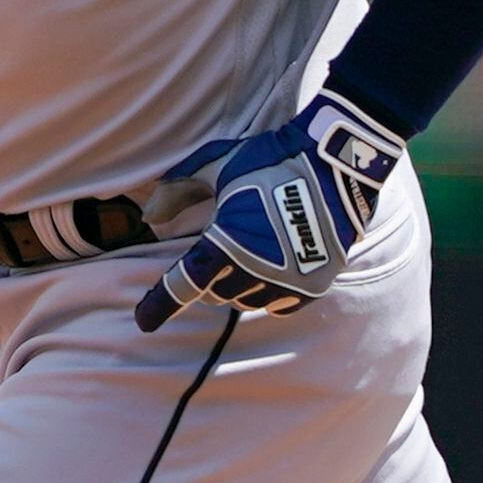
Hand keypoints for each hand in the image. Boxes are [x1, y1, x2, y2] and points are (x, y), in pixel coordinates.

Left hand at [135, 91, 406, 330]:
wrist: (337, 165)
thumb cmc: (272, 161)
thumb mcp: (219, 166)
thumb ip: (180, 189)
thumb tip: (150, 215)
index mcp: (227, 244)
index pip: (183, 284)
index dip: (159, 305)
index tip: (144, 322)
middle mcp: (255, 271)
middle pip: (214, 293)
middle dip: (209, 276)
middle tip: (223, 246)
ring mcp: (286, 283)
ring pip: (244, 300)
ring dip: (238, 283)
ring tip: (251, 251)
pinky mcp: (311, 288)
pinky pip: (275, 305)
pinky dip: (267, 291)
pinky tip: (273, 267)